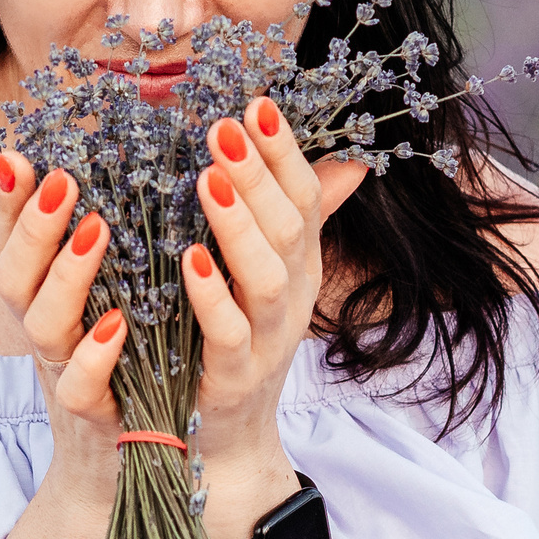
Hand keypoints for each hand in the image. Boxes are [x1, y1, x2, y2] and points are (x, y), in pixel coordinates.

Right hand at [0, 153, 127, 513]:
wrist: (130, 466)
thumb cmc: (123, 368)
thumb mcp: (108, 301)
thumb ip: (103, 247)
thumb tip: (102, 174)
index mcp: (46, 299)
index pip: (13, 242)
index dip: (9, 202)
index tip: (17, 155)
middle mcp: (46, 332)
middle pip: (14, 277)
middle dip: (32, 226)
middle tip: (63, 180)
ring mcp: (63, 373)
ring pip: (43, 324)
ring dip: (66, 275)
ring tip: (96, 230)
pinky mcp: (93, 416)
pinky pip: (81, 386)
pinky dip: (94, 355)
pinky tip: (116, 325)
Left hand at [184, 97, 368, 535]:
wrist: (222, 436)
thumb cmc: (234, 336)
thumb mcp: (268, 270)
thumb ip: (295, 213)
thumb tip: (350, 157)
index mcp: (299, 261)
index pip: (305, 195)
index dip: (286, 151)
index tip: (258, 102)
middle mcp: (292, 295)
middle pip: (290, 227)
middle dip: (259, 174)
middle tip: (225, 126)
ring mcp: (268, 338)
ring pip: (267, 277)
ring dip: (239, 225)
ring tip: (206, 178)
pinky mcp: (235, 377)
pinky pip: (229, 333)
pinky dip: (212, 296)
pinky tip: (188, 260)